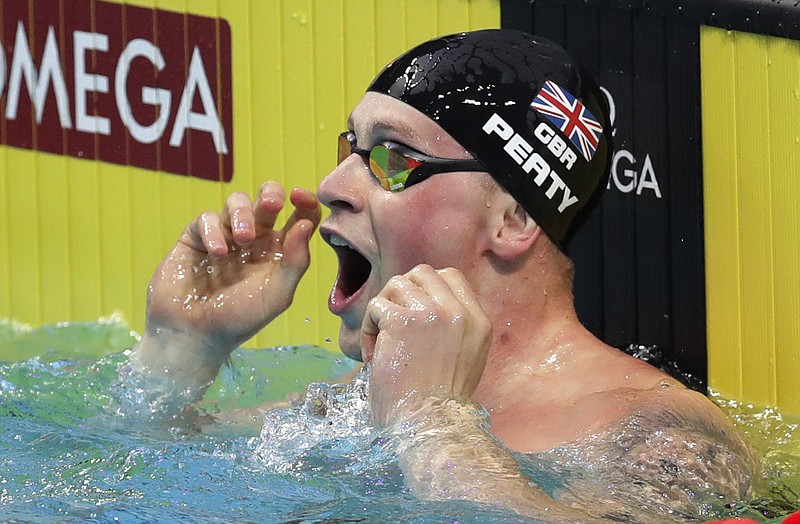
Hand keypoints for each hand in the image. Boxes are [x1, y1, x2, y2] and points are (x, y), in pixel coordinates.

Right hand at [137, 182, 320, 376]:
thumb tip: (308, 224)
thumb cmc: (239, 319)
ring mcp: (224, 236)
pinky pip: (207, 217)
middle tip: (271, 204)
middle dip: (270, 194)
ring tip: (242, 238)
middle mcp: (255, 240)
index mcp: (279, 252)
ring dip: (243, 213)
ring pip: (236, 202)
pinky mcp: (196, 237)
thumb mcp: (276, 295)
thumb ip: (295, 262)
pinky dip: (214, 229)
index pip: (299, 217)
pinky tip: (217, 252)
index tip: (301, 197)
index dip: (305, 202)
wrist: (192, 335)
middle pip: (267, 200)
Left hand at [361, 265, 491, 426]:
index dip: (426, 287)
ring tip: (382, 341)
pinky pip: (376, 306)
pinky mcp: (402, 322)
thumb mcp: (466, 359)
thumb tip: (428, 304)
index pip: (451, 277)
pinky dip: (369, 329)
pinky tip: (375, 355)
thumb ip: (456, 329)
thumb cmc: (439, 405)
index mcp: (478, 322)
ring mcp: (431, 314)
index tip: (413, 311)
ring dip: (383, 309)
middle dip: (402, 293)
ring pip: (396, 285)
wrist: (428, 427)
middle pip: (422, 273)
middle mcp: (458, 313)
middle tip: (393, 323)